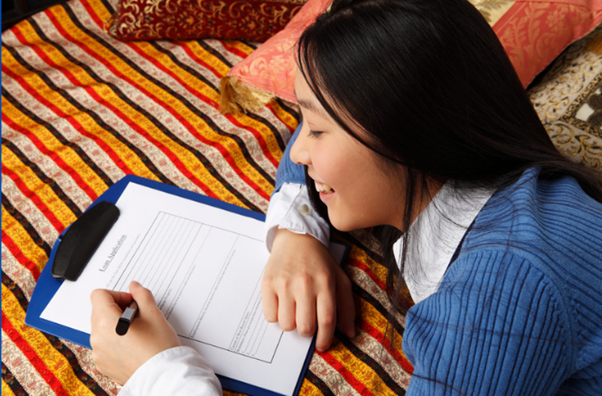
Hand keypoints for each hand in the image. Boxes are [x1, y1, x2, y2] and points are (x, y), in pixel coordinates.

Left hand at [90, 281, 180, 384]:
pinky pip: (104, 344)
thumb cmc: (159, 347)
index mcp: (106, 323)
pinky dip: (115, 339)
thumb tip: (134, 287)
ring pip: (102, 328)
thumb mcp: (154, 314)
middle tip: (139, 315)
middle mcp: (97, 339)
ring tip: (138, 331)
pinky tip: (134, 344)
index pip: (99, 295)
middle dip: (117, 308)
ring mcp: (98, 353)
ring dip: (116, 324)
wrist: (163, 376)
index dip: (118, 294)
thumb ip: (141, 295)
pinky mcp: (103, 364)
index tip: (133, 302)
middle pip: (99, 311)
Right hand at [261, 229, 354, 351]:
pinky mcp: (268, 283)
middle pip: (305, 327)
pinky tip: (282, 304)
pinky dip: (276, 316)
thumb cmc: (320, 261)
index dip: (325, 339)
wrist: (296, 238)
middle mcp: (304, 283)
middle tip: (307, 324)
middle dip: (307, 332)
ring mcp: (284, 283)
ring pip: (286, 324)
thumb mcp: (339, 278)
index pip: (326, 320)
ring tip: (294, 311)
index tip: (322, 345)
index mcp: (325, 283)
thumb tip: (349, 333)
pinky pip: (270, 316)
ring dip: (291, 324)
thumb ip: (346, 306)